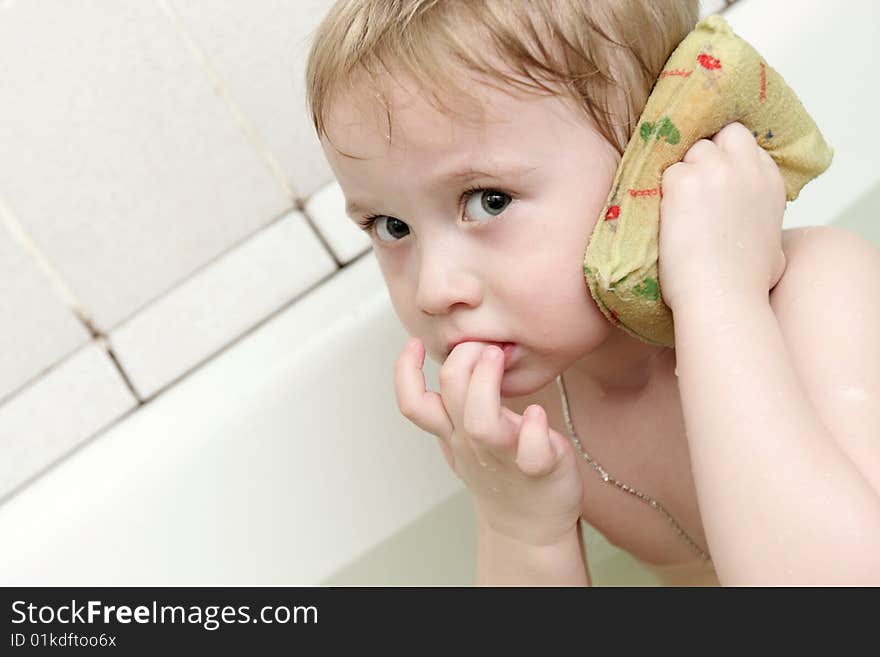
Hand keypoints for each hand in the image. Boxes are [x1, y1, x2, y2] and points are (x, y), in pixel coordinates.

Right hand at [393, 338, 583, 546]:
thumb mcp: (464, 437)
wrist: (529, 527)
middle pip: (449, 397)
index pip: (414, 404)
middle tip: (483, 343)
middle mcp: (473, 442)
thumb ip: (457, 400)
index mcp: (453, 433)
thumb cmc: (501, 471)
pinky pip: (532, 452)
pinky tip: (536, 412)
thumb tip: (457, 351)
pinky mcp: (541, 467)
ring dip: (487, 384)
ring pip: (481, 422)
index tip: (415, 343)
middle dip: (461, 359)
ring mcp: (505, 455)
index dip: (405, 371)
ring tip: (500, 357)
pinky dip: (532, 429)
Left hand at [658, 121, 787, 311]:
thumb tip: (760, 232)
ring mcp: (714, 171)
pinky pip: (664, 173)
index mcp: (769, 180)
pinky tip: (666, 218)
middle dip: (702, 154)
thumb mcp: (773, 247)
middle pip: (718, 136)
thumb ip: (764, 221)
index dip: (724, 157)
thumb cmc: (746, 283)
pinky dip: (661, 192)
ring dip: (680, 174)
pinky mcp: (682, 182)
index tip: (712, 179)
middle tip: (690, 189)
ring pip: (688, 152)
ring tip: (677, 210)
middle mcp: (745, 168)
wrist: (722, 296)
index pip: (742, 141)